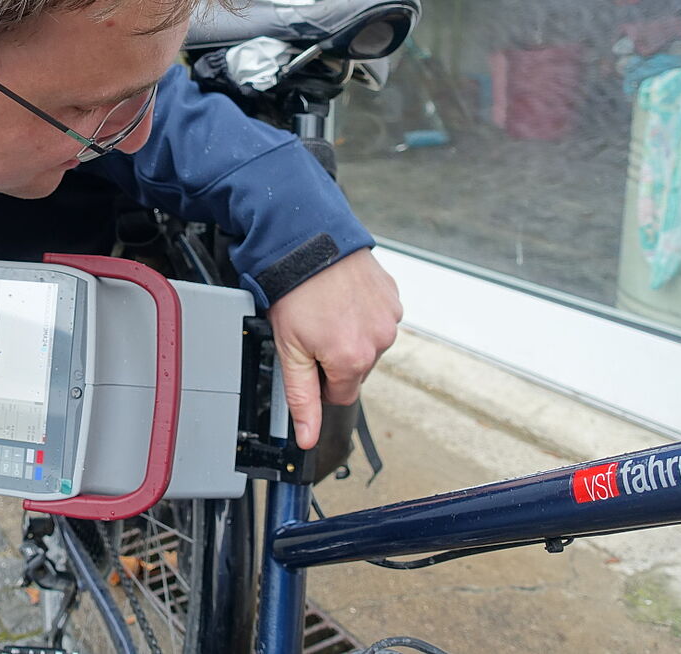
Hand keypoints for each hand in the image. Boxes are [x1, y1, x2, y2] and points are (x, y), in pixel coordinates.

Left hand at [266, 249, 401, 448]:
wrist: (309, 242)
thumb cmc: (294, 291)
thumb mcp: (288, 350)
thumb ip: (300, 398)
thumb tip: (308, 438)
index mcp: (352, 360)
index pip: (340, 396)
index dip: (320, 381)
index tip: (308, 359)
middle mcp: (379, 342)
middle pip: (355, 369)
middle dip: (335, 357)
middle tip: (312, 328)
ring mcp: (389, 318)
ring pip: (369, 343)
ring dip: (350, 334)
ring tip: (326, 309)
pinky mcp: (393, 297)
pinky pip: (378, 318)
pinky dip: (361, 312)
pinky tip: (341, 297)